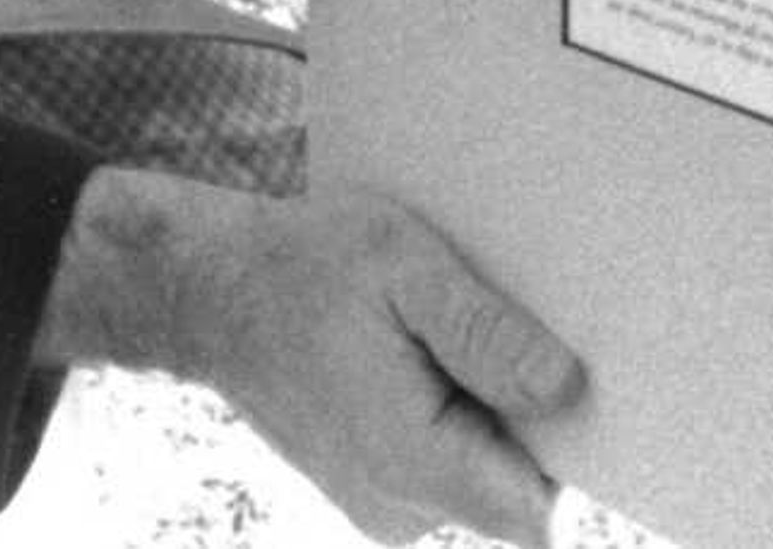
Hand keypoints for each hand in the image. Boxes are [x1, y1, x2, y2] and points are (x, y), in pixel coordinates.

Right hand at [41, 169, 582, 547]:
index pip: (536, 508)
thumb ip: (486, 332)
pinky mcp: (376, 491)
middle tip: (484, 331)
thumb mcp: (402, 264)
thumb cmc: (302, 264)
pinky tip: (414, 358)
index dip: (565, 448)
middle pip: (515, 489)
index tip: (551, 374)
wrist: (207, 288)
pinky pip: (445, 468)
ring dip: (481, 415)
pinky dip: (447, 419)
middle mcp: (400, 509)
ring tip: (434, 337)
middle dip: (522, 418)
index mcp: (411, 461)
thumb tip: (565, 390)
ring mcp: (384, 508)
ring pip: (481, 477)